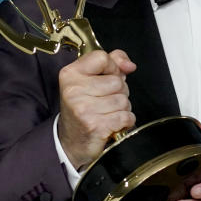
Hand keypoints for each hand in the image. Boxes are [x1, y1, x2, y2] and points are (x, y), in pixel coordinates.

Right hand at [58, 49, 135, 169]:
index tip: (108, 77)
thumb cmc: (84, 108)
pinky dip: (125, 121)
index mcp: (70, 74)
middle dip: (119, 92)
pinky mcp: (95, 126)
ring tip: (108, 113)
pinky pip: (126, 116)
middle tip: (105, 101)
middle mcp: (74, 90)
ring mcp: (83, 108)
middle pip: (117, 81)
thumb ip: (112, 63)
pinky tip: (113, 123)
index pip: (102, 57)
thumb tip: (129, 65)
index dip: (113, 67)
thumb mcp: (90, 80)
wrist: (71, 142)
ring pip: (123, 100)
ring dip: (122, 108)